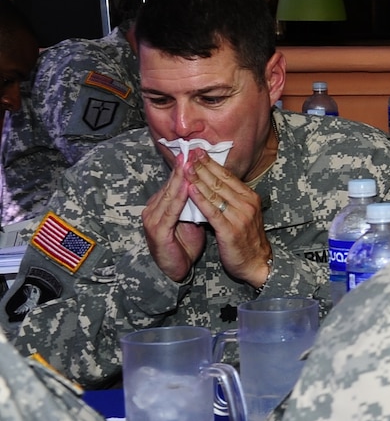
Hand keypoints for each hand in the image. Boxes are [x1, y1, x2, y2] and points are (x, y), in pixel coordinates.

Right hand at [141, 163, 205, 283]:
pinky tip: (187, 189)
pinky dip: (179, 199)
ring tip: (189, 164)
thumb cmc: (184, 244)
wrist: (176, 269)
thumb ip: (193, 202)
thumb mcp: (190, 218)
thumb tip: (205, 184)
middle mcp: (154, 209)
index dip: (185, 168)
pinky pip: (170, 212)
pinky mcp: (157, 232)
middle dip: (182, 168)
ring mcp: (153, 220)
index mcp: (161, 205)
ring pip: (169, 195)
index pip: (175, 182)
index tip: (196, 152)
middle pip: (171, 185)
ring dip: (180, 179)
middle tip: (191, 151)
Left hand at [188, 154, 273, 289]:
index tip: (198, 151)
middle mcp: (247, 204)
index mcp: (250, 198)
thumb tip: (214, 183)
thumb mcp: (244, 214)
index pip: (228, 176)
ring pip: (215, 193)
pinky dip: (200, 199)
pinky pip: (212, 211)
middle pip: (220, 181)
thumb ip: (231, 199)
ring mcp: (240, 216)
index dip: (211, 162)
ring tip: (185, 167)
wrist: (257, 263)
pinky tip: (189, 190)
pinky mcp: (230, 230)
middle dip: (203, 165)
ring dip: (198, 178)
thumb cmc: (247, 239)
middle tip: (189, 153)